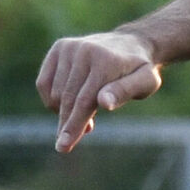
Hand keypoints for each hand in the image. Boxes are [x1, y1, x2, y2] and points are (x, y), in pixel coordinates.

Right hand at [36, 28, 163, 152]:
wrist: (131, 44)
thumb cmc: (139, 70)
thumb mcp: (145, 82)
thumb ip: (125, 92)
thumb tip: (104, 104)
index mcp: (105, 61)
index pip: (84, 101)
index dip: (73, 125)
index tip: (63, 146)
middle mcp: (83, 50)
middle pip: (67, 99)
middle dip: (66, 124)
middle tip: (65, 146)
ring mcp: (68, 47)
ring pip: (55, 93)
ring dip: (64, 112)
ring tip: (86, 116)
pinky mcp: (58, 48)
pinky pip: (44, 83)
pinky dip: (52, 99)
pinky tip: (70, 104)